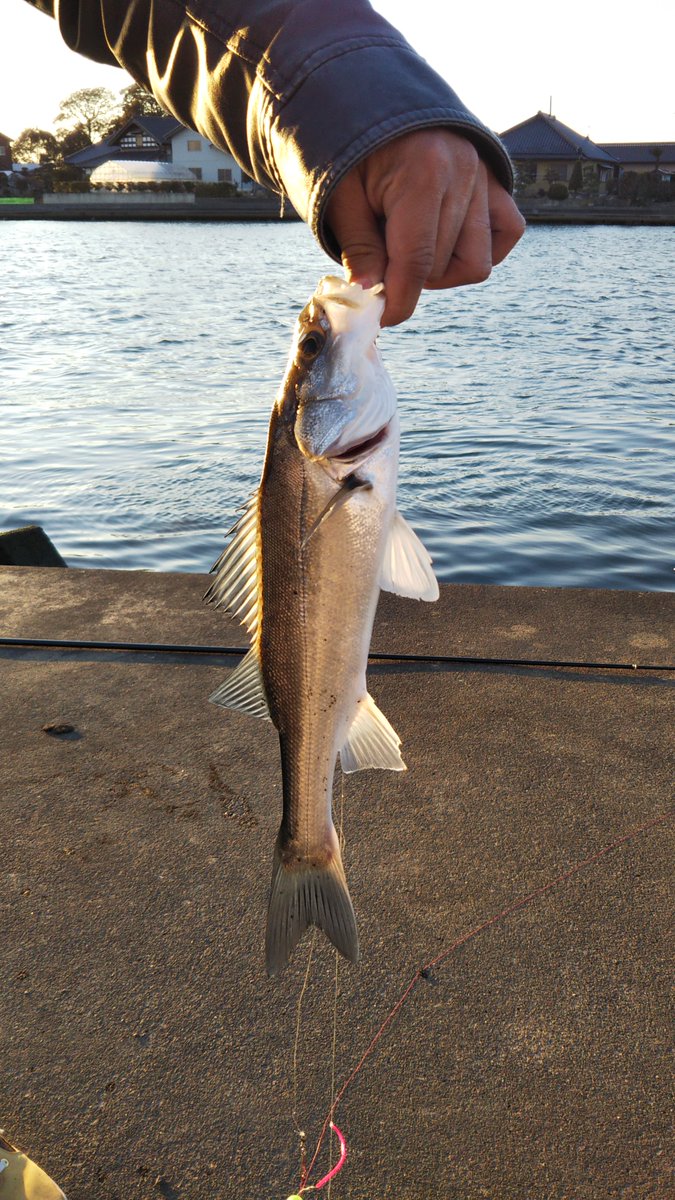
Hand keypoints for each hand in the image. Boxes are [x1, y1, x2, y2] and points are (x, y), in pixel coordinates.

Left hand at [325, 129, 524, 325]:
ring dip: (442, 269)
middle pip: (442, 266)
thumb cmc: (347, 146)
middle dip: (409, 277)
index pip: (417, 262)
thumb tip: (371, 296)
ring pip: (477, 260)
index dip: (399, 300)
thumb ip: (359, 249)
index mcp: (422, 174)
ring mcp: (484, 175)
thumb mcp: (340, 196)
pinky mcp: (495, 179)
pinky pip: (507, 232)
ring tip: (410, 249)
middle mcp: (463, 173)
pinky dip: (482, 249)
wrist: (370, 95)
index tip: (383, 317)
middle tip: (379, 256)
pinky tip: (448, 246)